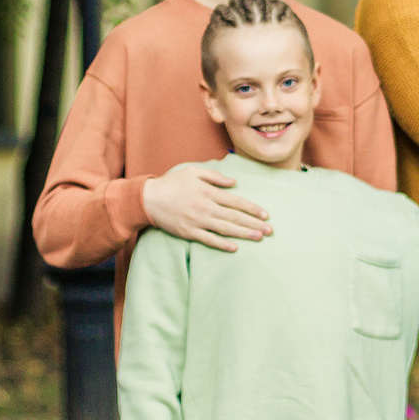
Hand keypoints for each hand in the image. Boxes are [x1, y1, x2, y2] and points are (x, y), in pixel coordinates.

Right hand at [144, 163, 270, 251]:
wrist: (148, 199)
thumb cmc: (172, 183)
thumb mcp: (193, 171)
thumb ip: (214, 176)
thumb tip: (233, 182)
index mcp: (208, 192)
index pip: (236, 201)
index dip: (252, 208)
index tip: (266, 214)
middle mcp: (205, 207)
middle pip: (235, 217)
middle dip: (254, 224)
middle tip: (270, 230)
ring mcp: (197, 221)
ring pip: (225, 229)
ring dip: (244, 234)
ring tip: (259, 237)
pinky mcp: (189, 232)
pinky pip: (208, 240)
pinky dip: (222, 244)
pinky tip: (235, 248)